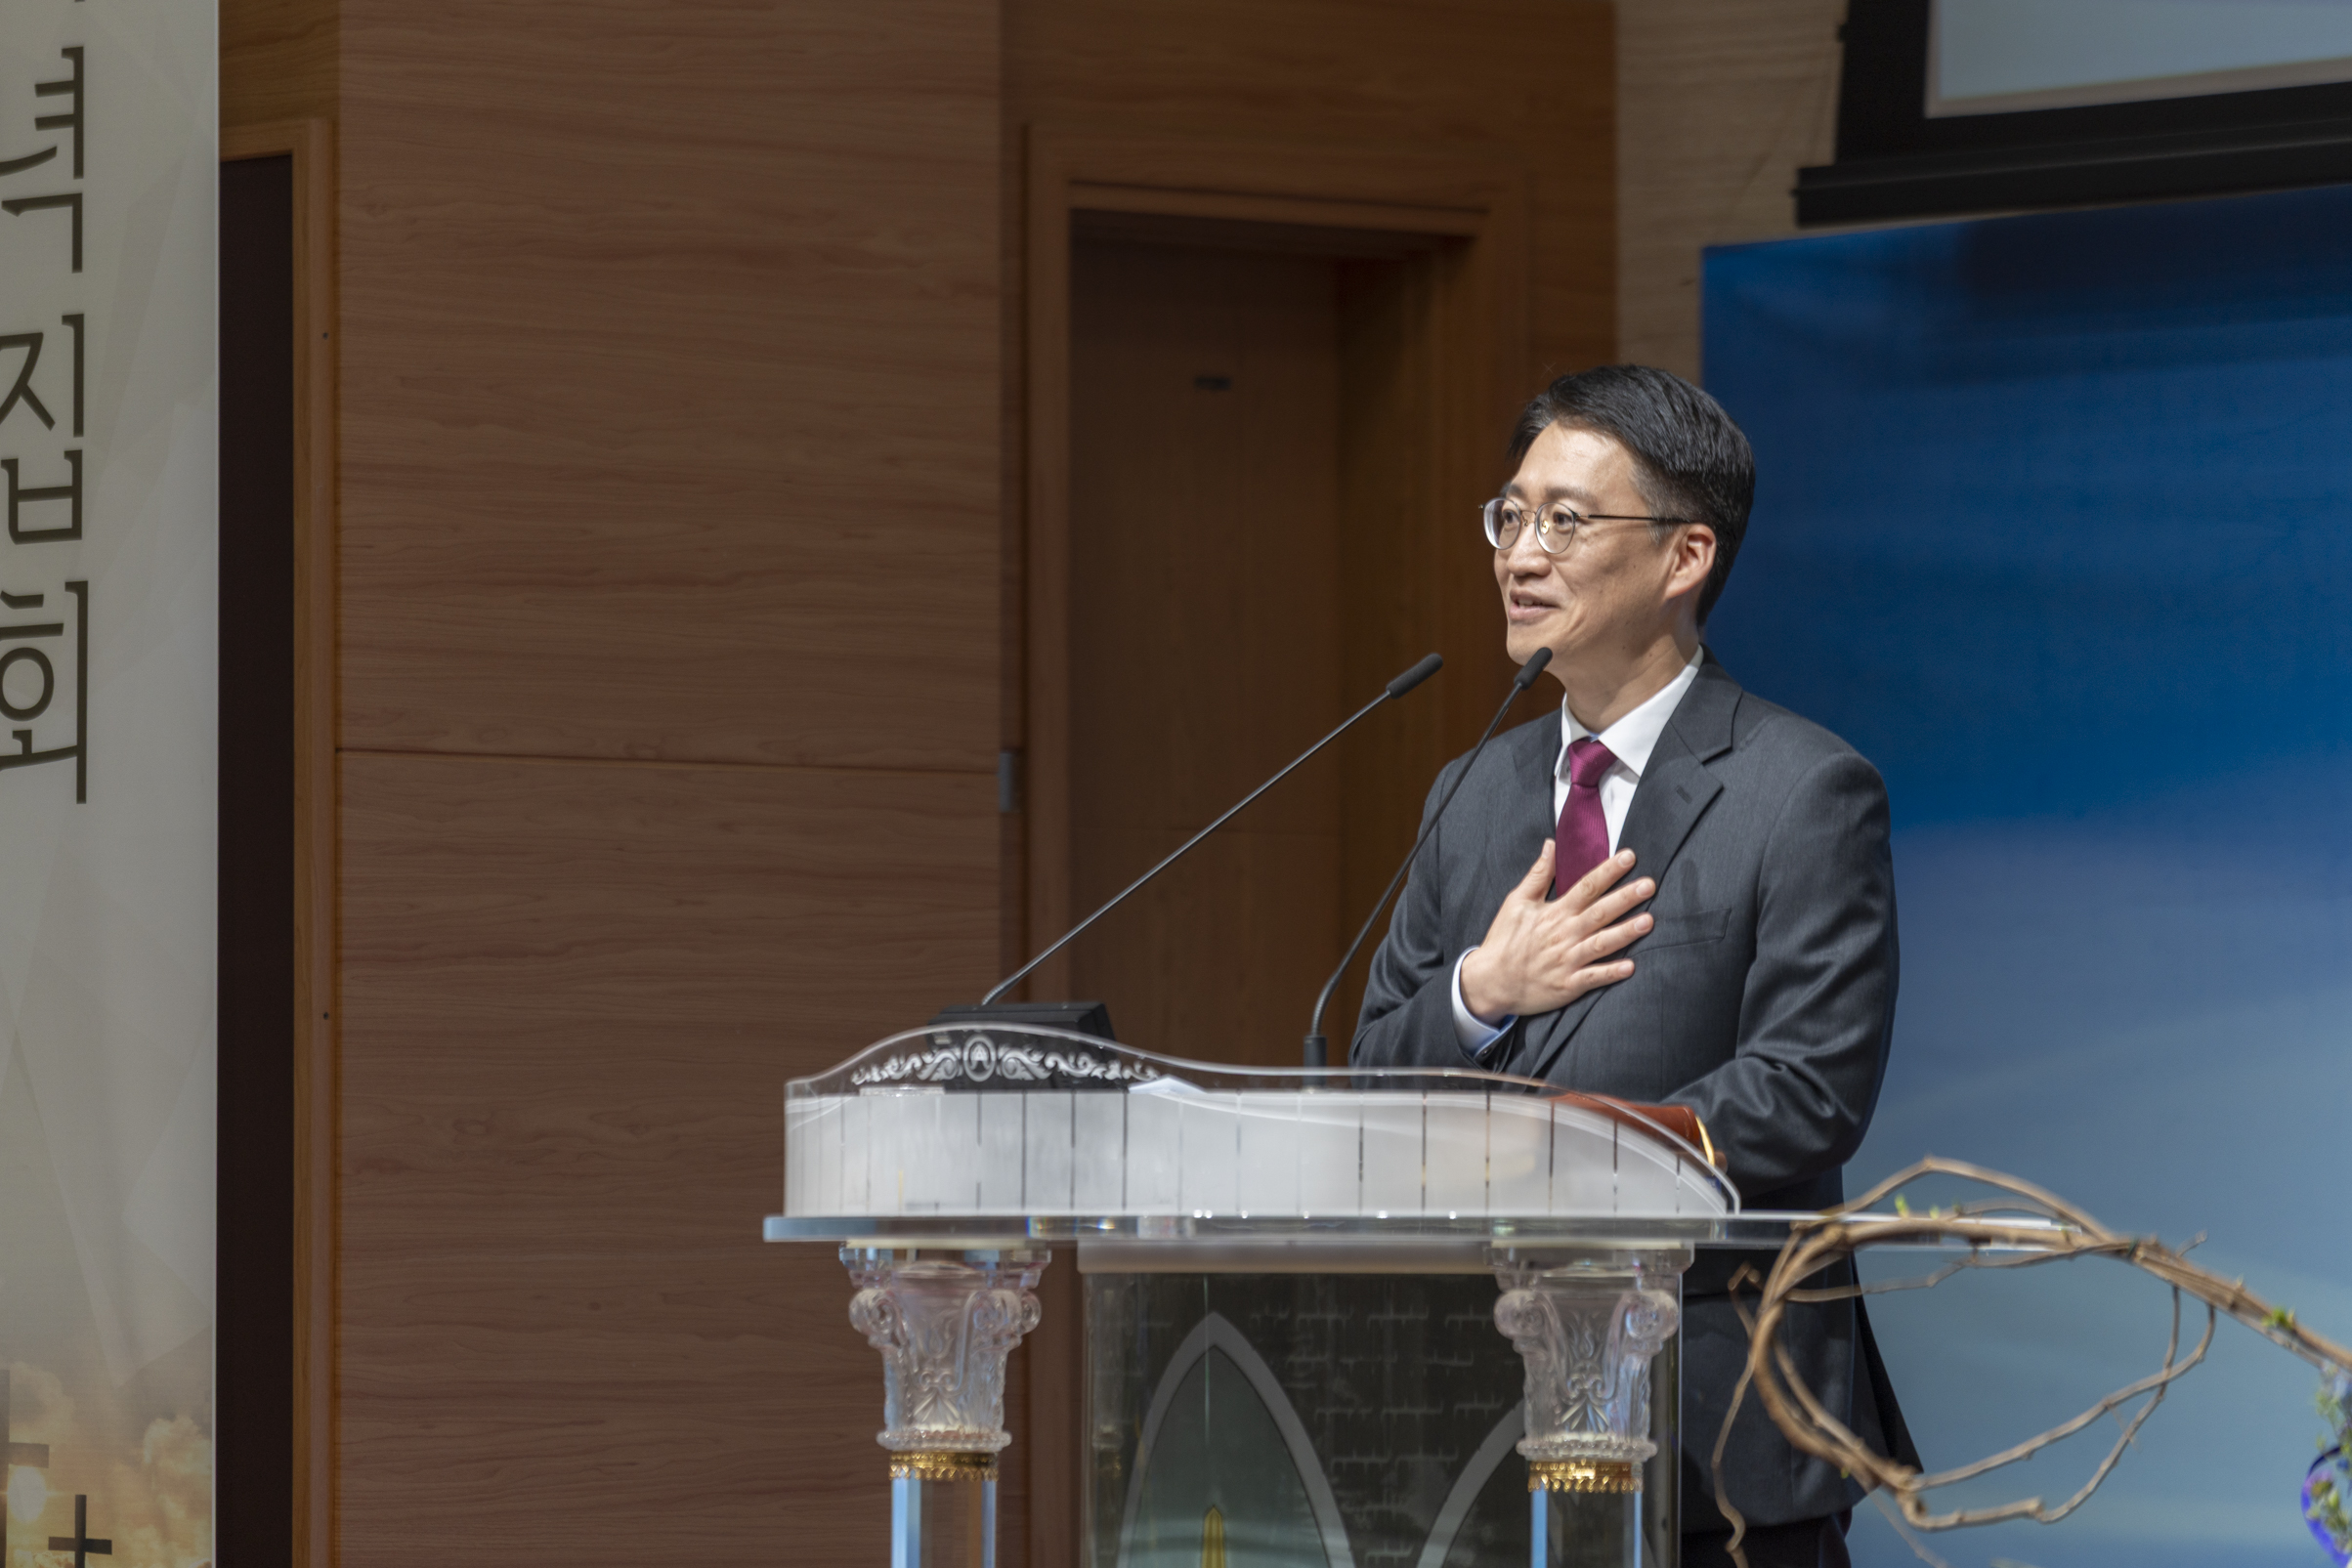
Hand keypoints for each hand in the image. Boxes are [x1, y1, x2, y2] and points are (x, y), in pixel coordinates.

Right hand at [1460, 844, 1653, 1020]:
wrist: (1490, 981)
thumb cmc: (1505, 940)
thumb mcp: (1516, 902)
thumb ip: (1538, 874)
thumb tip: (1551, 845)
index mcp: (1554, 913)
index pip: (1586, 886)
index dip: (1609, 871)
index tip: (1629, 857)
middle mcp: (1564, 934)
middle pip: (1600, 912)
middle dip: (1625, 897)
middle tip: (1649, 885)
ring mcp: (1567, 960)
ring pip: (1602, 944)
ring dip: (1625, 933)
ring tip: (1648, 921)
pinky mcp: (1568, 984)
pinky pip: (1593, 978)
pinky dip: (1611, 973)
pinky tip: (1630, 967)